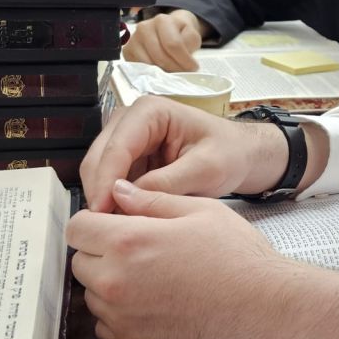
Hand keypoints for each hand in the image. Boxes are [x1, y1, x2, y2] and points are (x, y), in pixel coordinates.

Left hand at [68, 178, 338, 338]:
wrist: (263, 309)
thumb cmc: (238, 258)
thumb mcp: (201, 211)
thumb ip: (152, 199)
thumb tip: (118, 192)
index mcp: (129, 241)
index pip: (77, 227)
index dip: (95, 222)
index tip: (113, 225)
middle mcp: (115, 280)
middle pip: (81, 261)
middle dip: (103, 253)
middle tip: (142, 251)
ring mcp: (119, 316)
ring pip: (93, 293)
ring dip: (111, 284)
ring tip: (155, 278)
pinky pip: (105, 324)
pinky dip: (121, 314)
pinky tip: (156, 303)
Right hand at [79, 95, 287, 212]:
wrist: (240, 155)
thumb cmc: (229, 153)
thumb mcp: (206, 169)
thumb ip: (167, 182)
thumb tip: (126, 197)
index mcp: (149, 111)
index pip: (117, 148)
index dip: (106, 182)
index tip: (103, 212)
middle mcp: (130, 120)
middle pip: (99, 159)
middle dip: (100, 193)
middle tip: (107, 227)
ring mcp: (126, 139)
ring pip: (99, 173)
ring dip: (105, 199)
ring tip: (118, 227)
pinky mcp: (128, 159)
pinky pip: (111, 183)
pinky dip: (114, 201)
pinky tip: (125, 220)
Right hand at [123, 9, 206, 71]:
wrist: (167, 30)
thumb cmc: (180, 34)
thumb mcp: (191, 35)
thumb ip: (190, 44)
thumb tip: (185, 61)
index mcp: (162, 20)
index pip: (173, 44)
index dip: (184, 60)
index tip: (193, 68)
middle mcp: (145, 27)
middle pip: (160, 56)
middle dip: (175, 69)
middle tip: (183, 73)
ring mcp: (134, 39)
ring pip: (149, 64)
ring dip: (163, 73)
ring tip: (173, 72)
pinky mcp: (128, 51)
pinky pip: (139, 68)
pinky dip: (151, 73)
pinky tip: (161, 71)